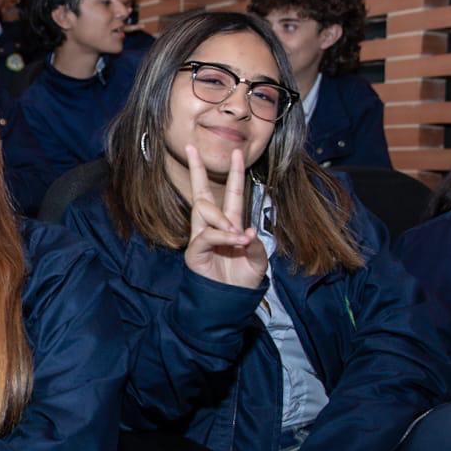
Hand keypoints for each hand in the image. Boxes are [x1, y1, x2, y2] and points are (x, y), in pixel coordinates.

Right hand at [183, 145, 267, 288]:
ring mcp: (201, 237)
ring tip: (239, 237)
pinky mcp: (194, 251)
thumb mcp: (258, 260)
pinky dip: (223, 237)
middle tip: (191, 148)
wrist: (230, 302)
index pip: (229, 193)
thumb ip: (256, 244)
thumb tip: (247, 231)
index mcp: (230, 224)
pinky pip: (206, 234)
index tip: (237, 153)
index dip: (234, 173)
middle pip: (201, 191)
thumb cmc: (242, 281)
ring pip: (204, 209)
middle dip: (197, 169)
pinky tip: (236, 242)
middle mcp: (212, 226)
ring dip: (223, 219)